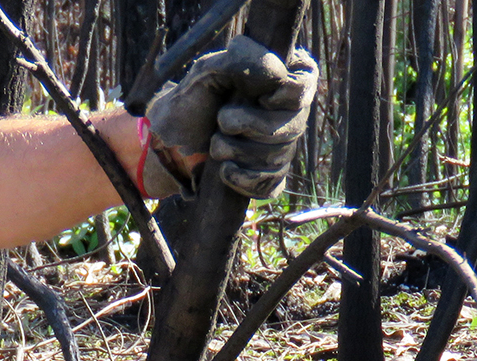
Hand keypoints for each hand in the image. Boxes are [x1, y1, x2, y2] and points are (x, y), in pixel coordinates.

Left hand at [143, 36, 318, 199]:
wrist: (170, 145)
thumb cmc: (191, 102)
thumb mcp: (208, 71)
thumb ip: (242, 60)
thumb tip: (278, 73)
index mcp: (279, 77)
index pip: (306, 82)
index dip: (287, 94)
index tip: (260, 97)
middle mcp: (288, 112)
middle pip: (295, 125)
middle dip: (252, 125)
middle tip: (222, 120)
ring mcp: (281, 146)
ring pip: (280, 156)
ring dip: (239, 151)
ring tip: (215, 143)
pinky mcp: (269, 176)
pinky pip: (269, 183)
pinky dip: (241, 177)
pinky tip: (224, 169)